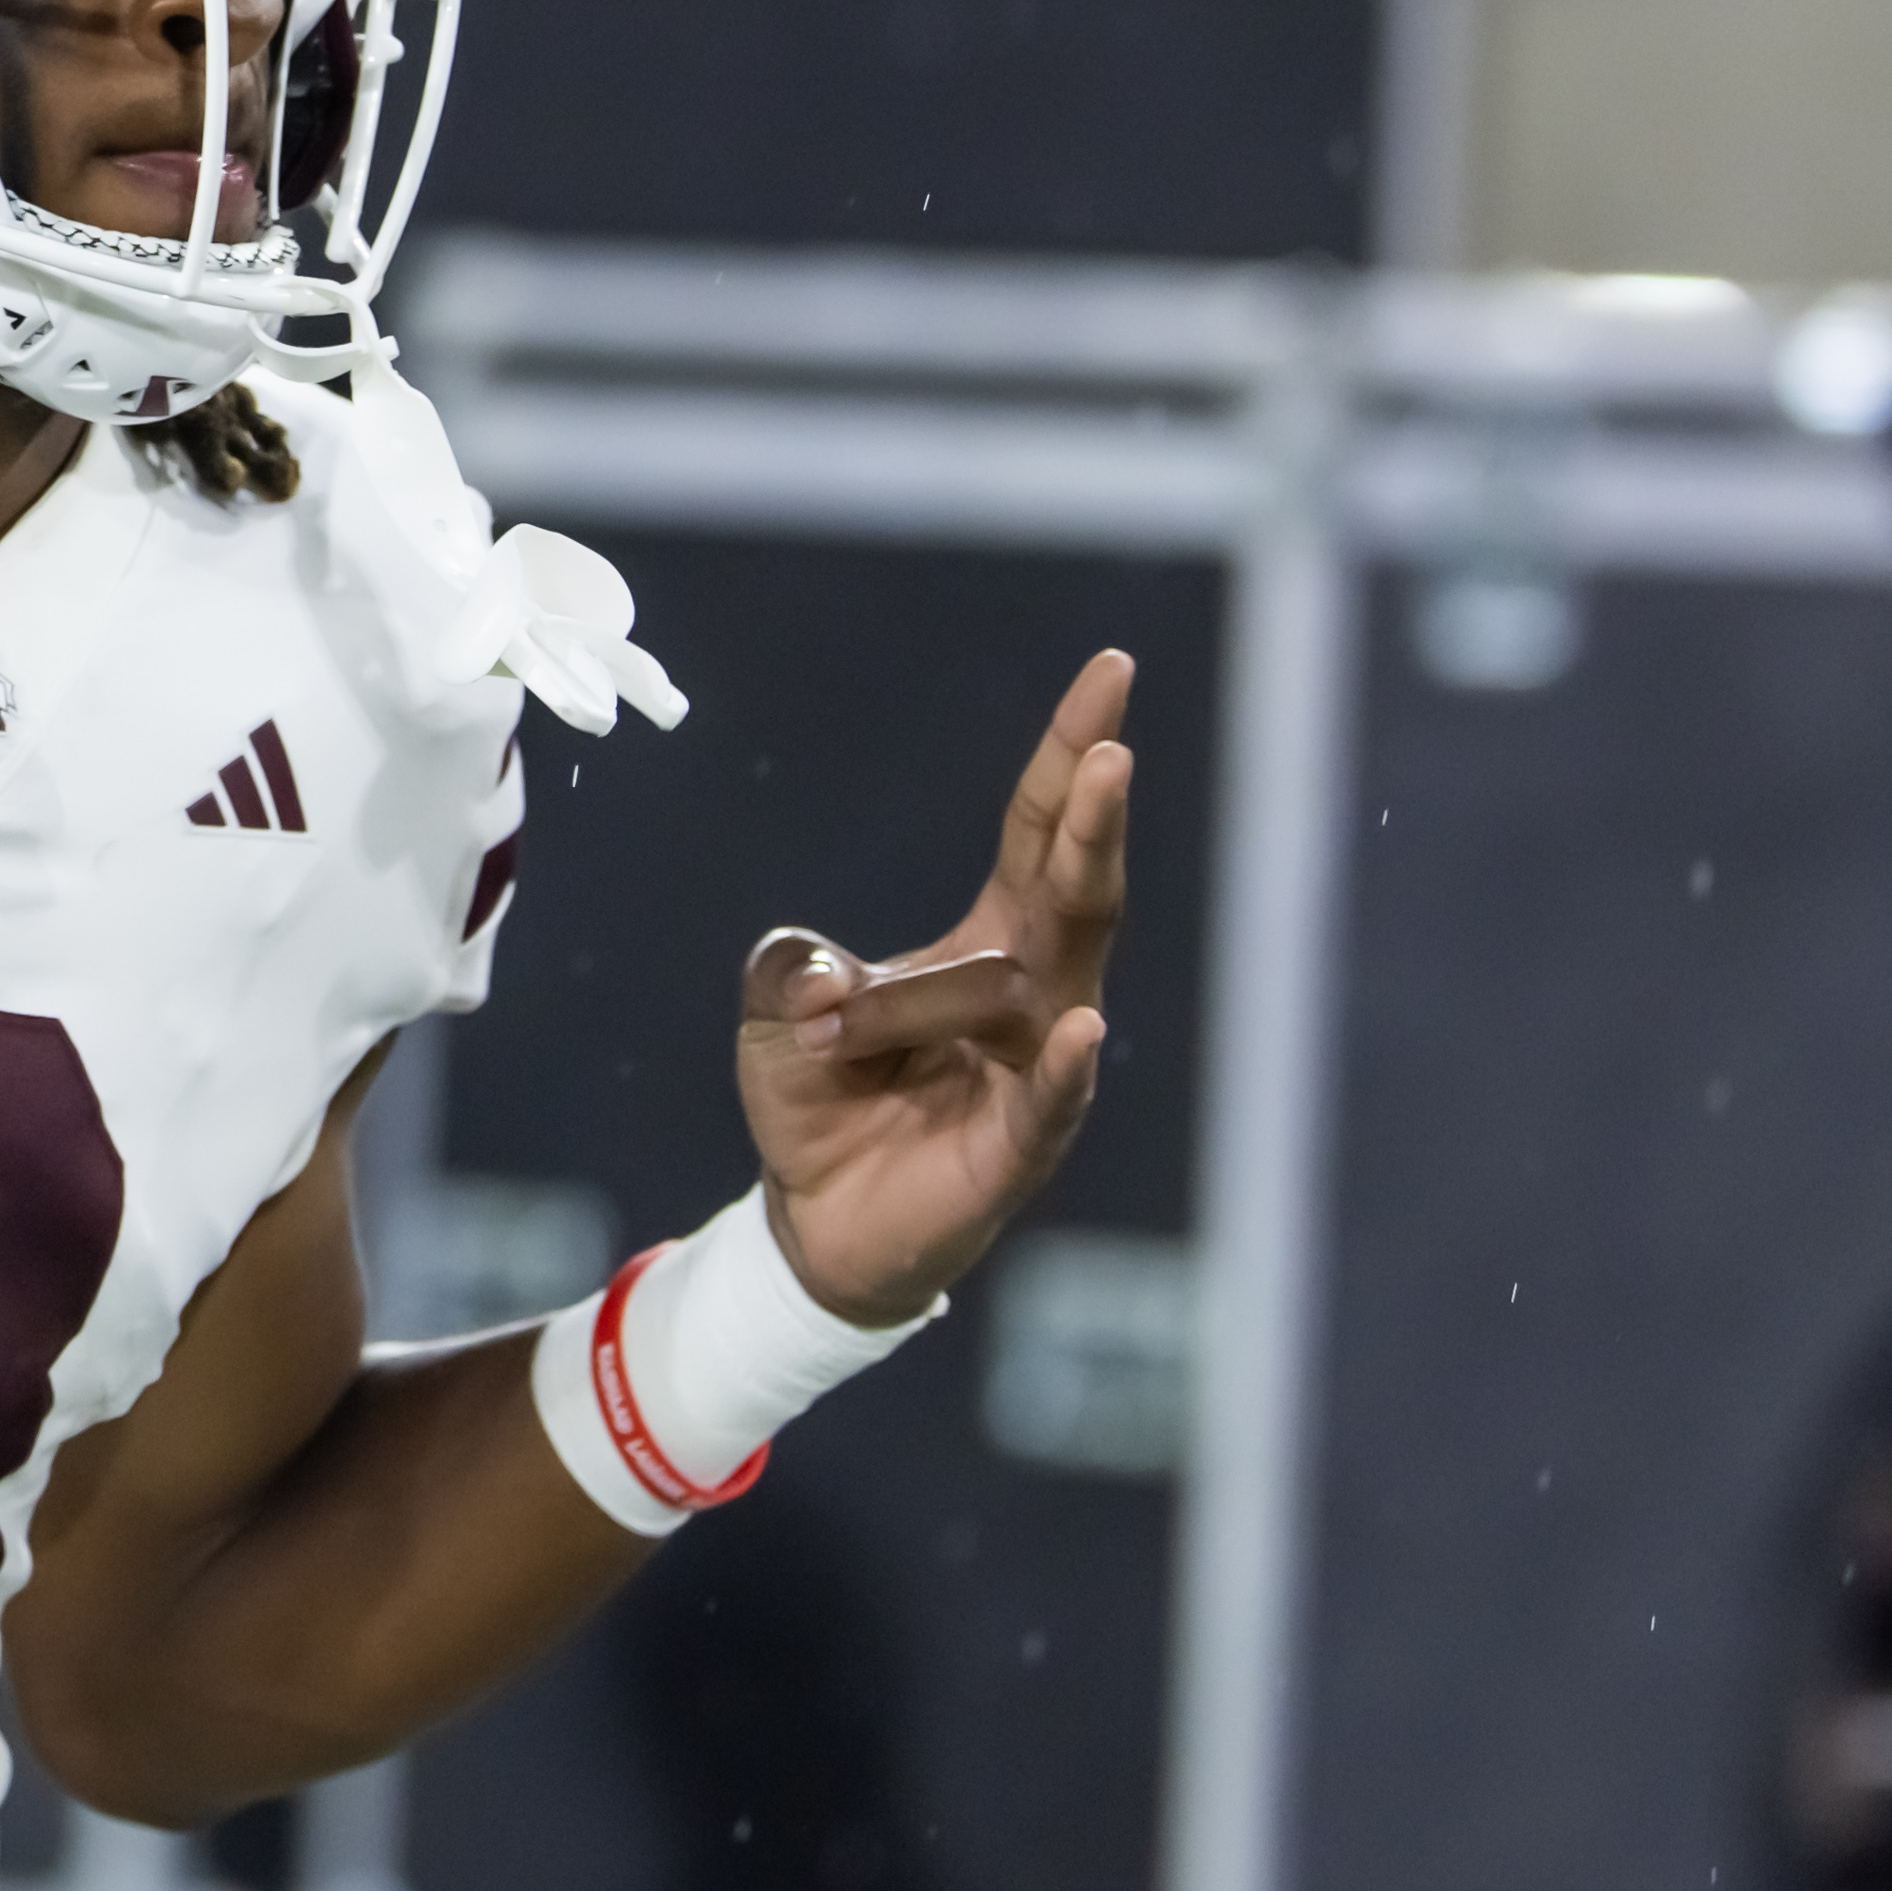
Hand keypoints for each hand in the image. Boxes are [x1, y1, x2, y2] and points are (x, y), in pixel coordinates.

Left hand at [739, 651, 1132, 1328]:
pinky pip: (1049, 1101)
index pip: (1039, 828)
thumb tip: (826, 985)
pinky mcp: (1018, 1147)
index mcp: (987, 939)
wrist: (814, 1217)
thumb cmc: (819, 1091)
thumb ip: (794, 966)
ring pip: (1021, 988)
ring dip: (965, 964)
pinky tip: (1079, 1030)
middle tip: (1112, 751)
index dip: (1070, 753)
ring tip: (917, 951)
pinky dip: (1064, 1068)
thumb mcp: (779, 1002)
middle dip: (1094, 819)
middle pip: (1077, 890)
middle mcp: (1032, 992)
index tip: (1113, 673)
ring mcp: (1037, 1070)